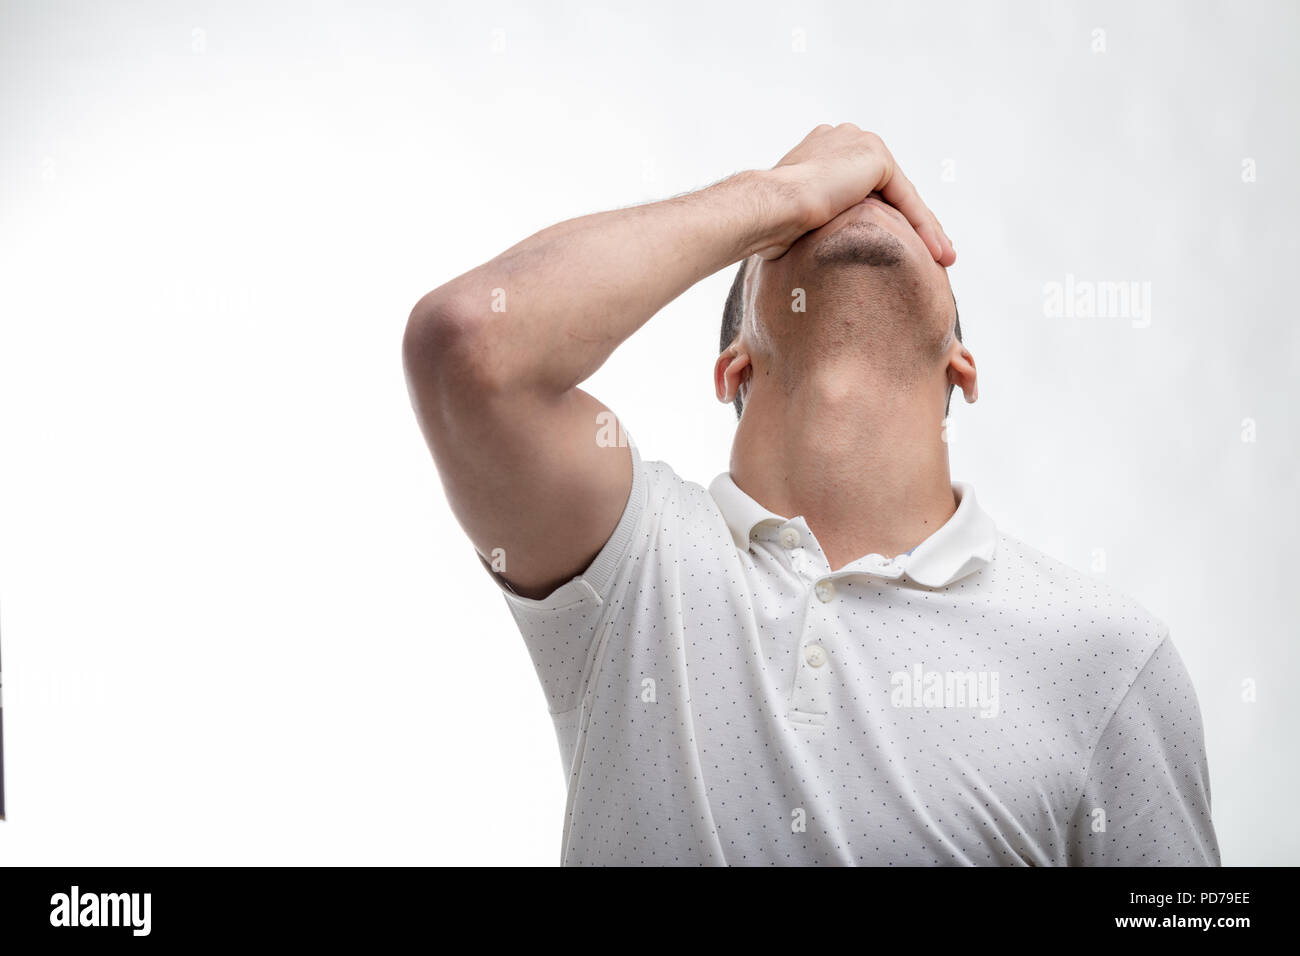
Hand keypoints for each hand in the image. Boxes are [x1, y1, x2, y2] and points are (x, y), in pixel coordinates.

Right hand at [757, 123, 954, 265]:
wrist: (769, 208)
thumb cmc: (770, 224)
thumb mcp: (798, 219)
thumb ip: (817, 219)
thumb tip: (818, 247)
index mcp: (820, 150)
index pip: (865, 186)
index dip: (886, 218)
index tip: (897, 245)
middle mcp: (843, 138)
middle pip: (890, 188)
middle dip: (913, 222)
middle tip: (932, 253)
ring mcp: (859, 142)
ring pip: (902, 194)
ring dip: (924, 228)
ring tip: (942, 258)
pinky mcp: (874, 156)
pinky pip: (906, 198)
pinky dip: (922, 226)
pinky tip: (935, 251)